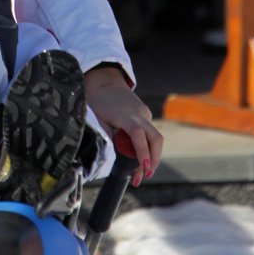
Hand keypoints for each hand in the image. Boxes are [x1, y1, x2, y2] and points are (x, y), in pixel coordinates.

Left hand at [83, 64, 162, 185]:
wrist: (103, 79)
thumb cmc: (97, 100)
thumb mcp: (98, 120)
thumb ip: (110, 136)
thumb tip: (119, 155)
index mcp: (124, 116)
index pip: (138, 135)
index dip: (142, 152)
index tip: (144, 167)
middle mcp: (138, 114)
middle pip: (156, 138)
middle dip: (154, 159)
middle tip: (146, 175)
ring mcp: (144, 113)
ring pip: (155, 137)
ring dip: (152, 155)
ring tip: (141, 172)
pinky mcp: (145, 113)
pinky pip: (149, 132)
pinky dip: (147, 145)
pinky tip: (139, 155)